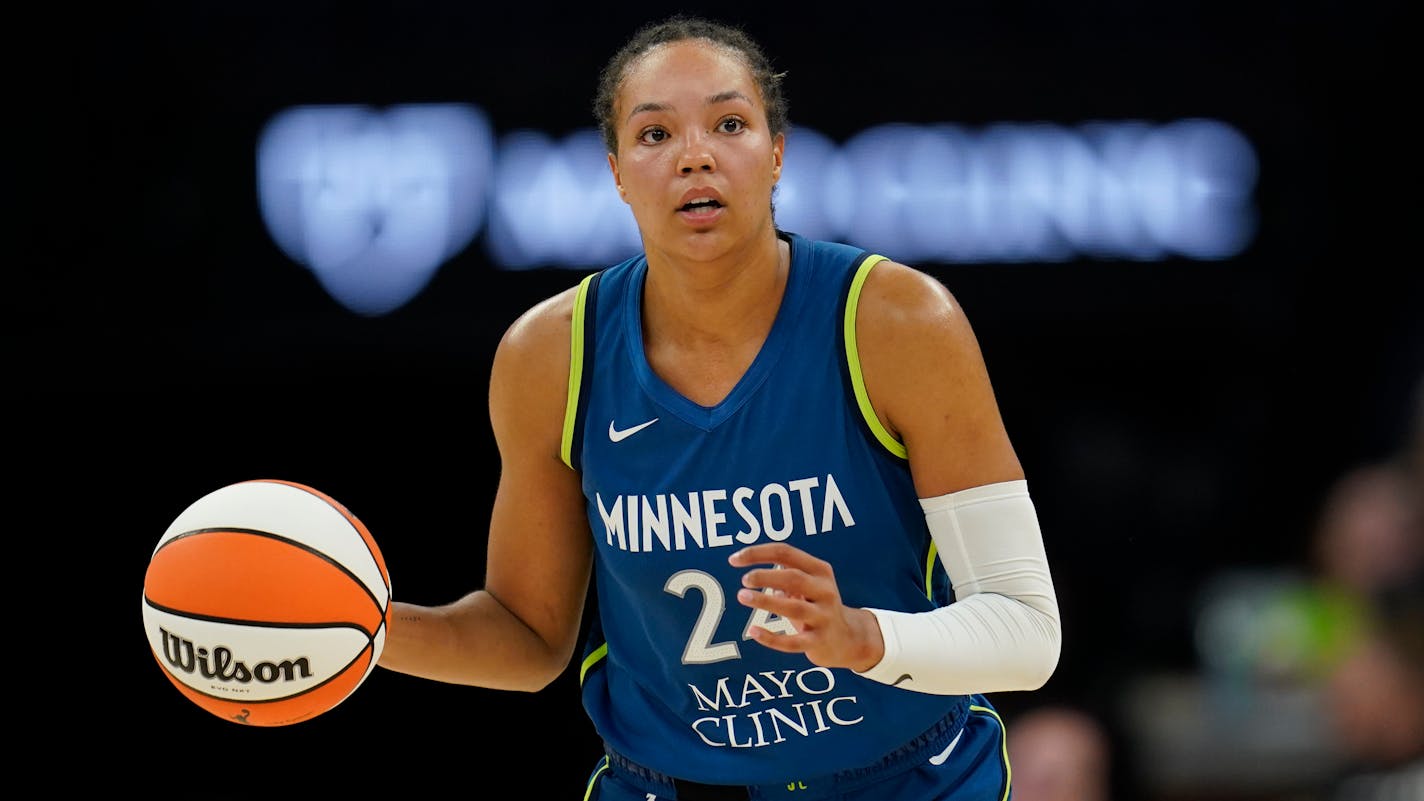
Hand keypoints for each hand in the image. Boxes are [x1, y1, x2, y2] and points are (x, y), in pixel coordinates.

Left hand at [729, 543, 884, 671]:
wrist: (848, 638)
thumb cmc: (818, 606)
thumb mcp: (807, 585)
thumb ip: (783, 575)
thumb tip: (751, 571)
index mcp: (819, 570)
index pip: (786, 553)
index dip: (758, 553)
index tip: (734, 559)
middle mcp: (825, 590)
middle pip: (793, 577)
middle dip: (765, 576)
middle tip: (744, 580)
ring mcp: (824, 617)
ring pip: (793, 608)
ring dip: (766, 602)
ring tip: (743, 596)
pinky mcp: (819, 641)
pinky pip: (793, 642)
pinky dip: (772, 638)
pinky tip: (754, 631)